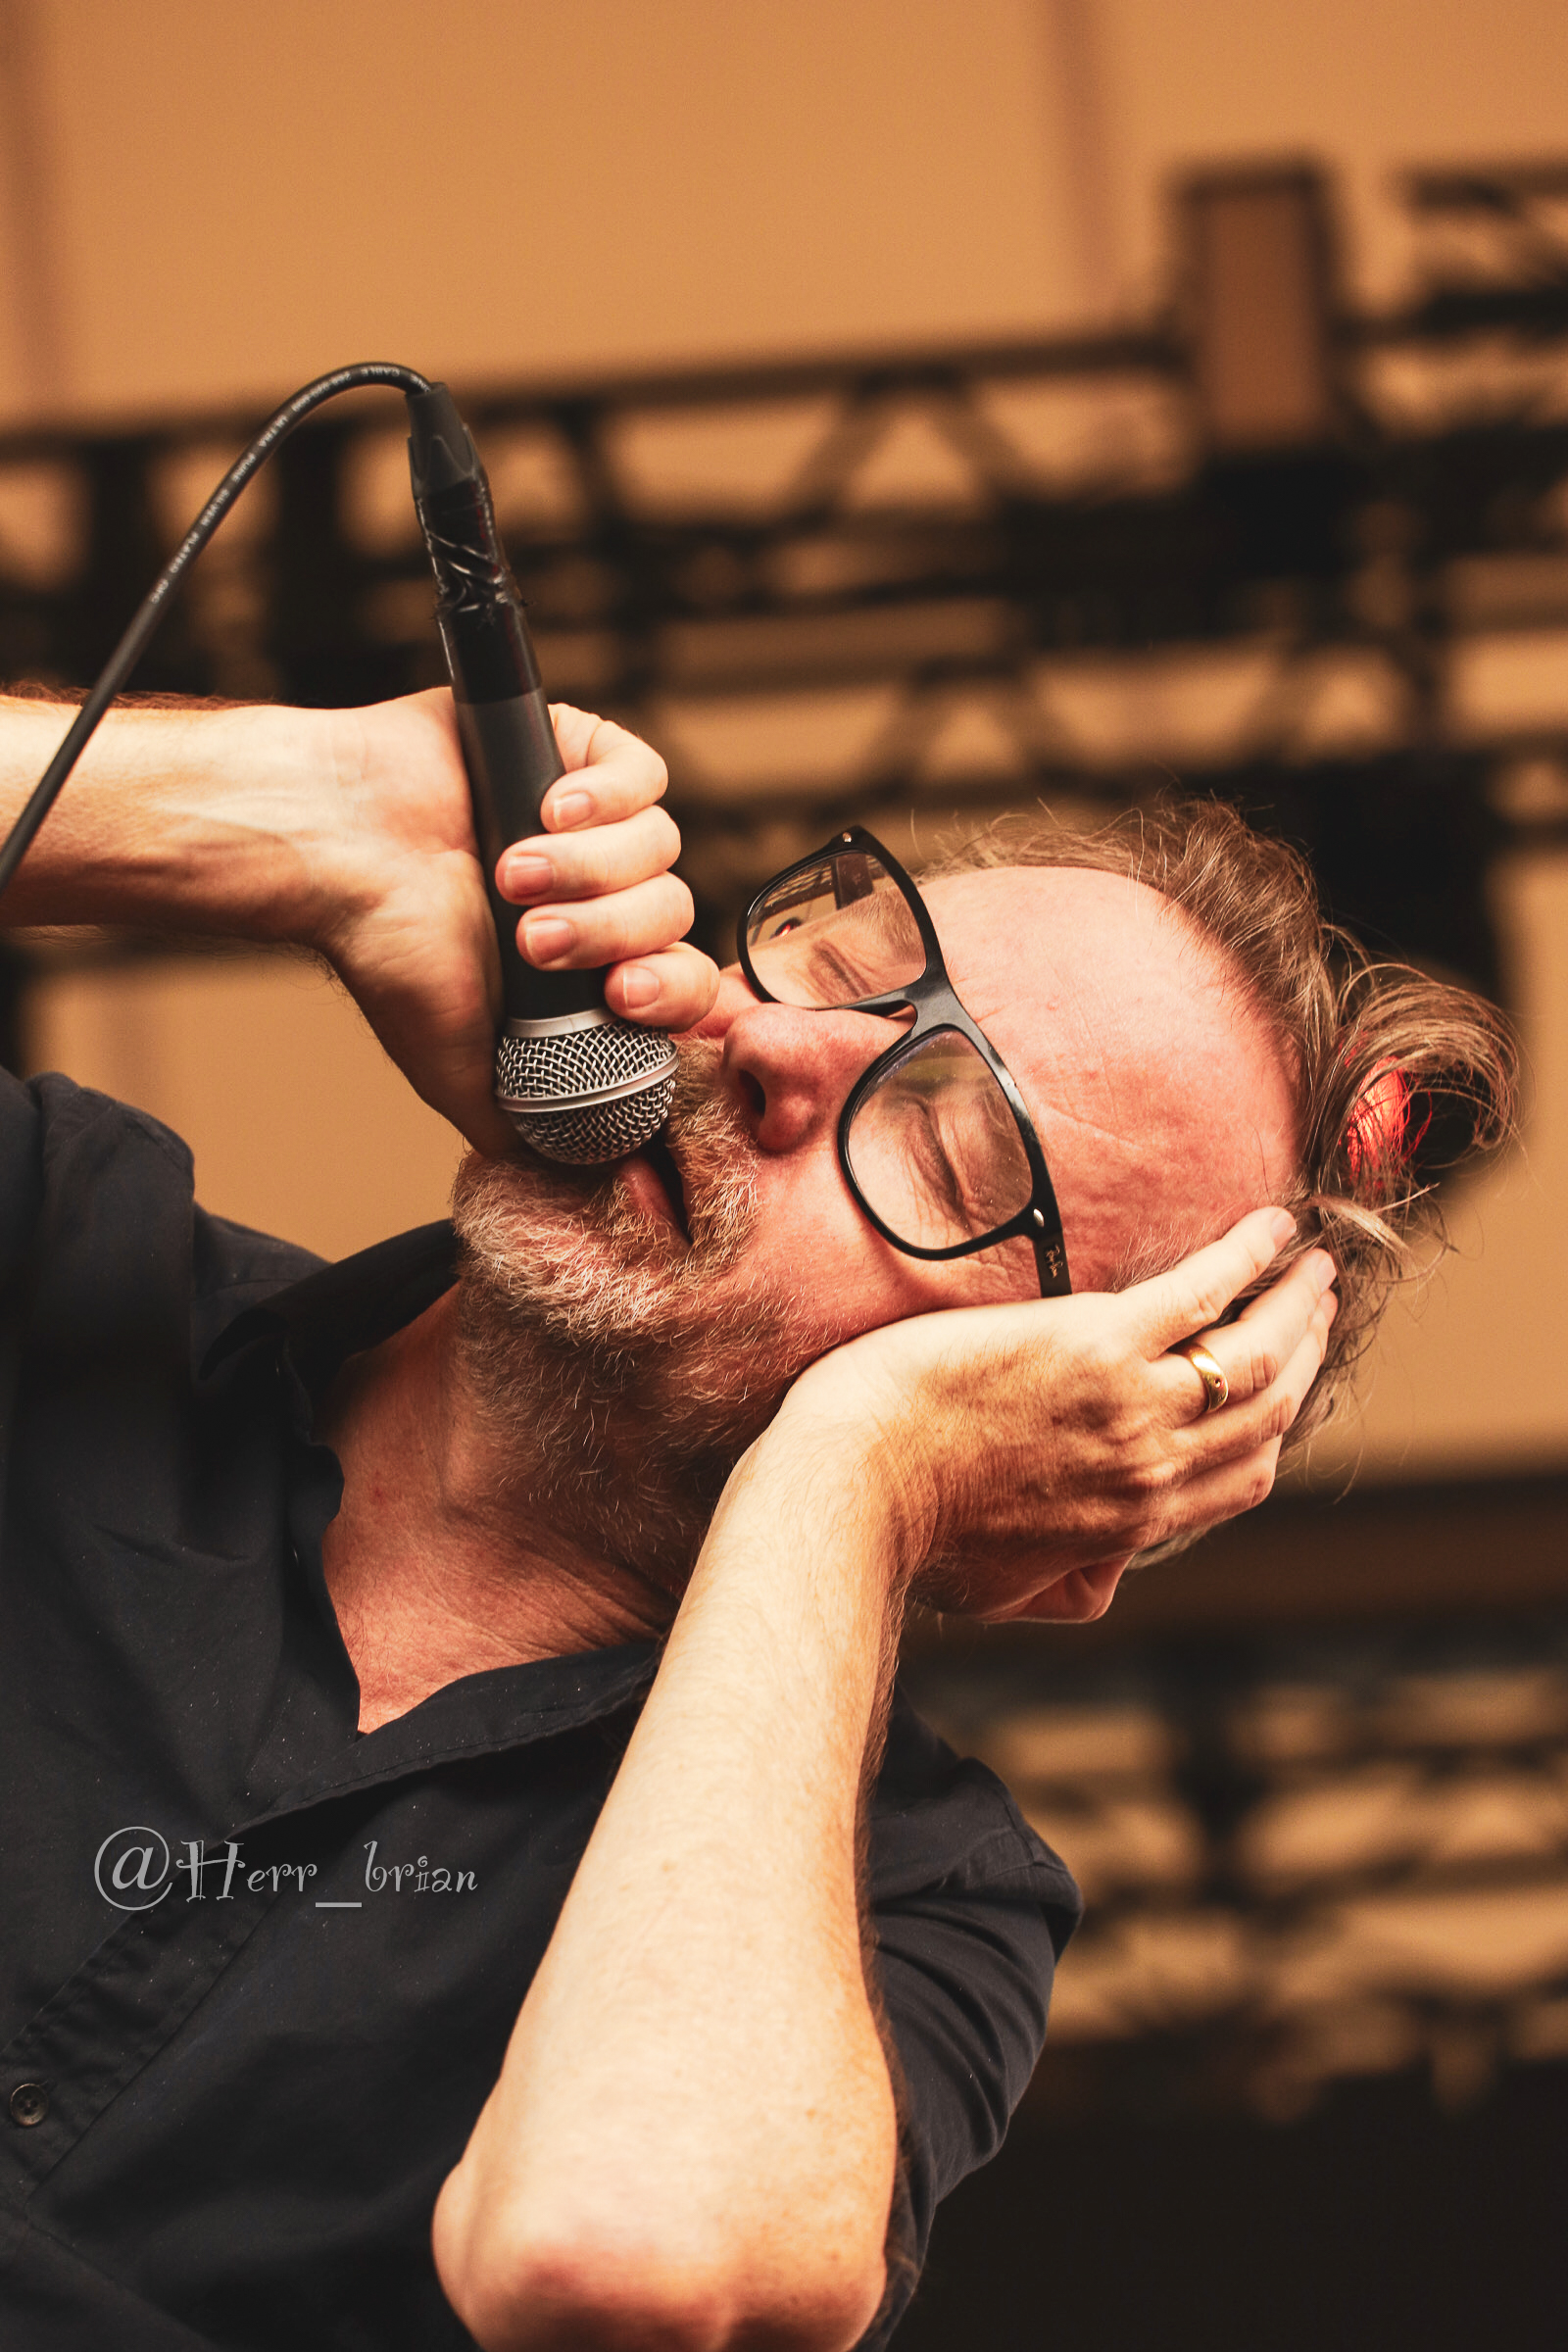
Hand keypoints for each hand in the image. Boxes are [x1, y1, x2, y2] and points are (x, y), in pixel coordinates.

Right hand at [315, 693, 717, 1153]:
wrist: (334, 850)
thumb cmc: (387, 950)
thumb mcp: (457, 1066)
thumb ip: (515, 1119)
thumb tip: (571, 1169)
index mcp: (591, 963)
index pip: (681, 982)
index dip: (670, 991)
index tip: (620, 995)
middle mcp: (601, 892)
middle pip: (672, 911)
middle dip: (609, 931)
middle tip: (534, 939)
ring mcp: (592, 820)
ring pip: (659, 846)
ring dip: (588, 868)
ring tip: (508, 873)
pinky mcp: (577, 749)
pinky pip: (645, 774)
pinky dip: (608, 796)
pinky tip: (546, 809)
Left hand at [774, 1207, 1337, 1623]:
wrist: (853, 1488)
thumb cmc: (910, 1535)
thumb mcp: (1008, 1590)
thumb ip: (1071, 1585)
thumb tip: (1104, 1578)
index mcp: (1133, 1523)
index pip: (1243, 1477)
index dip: (1275, 1430)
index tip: (1287, 1389)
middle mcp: (1153, 1467)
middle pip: (1267, 1411)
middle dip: (1303, 1355)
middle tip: (1315, 1309)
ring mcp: (1131, 1404)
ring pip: (1255, 1353)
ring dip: (1296, 1306)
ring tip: (1312, 1268)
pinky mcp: (1096, 1342)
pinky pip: (1199, 1291)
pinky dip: (1245, 1257)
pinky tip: (1270, 1227)